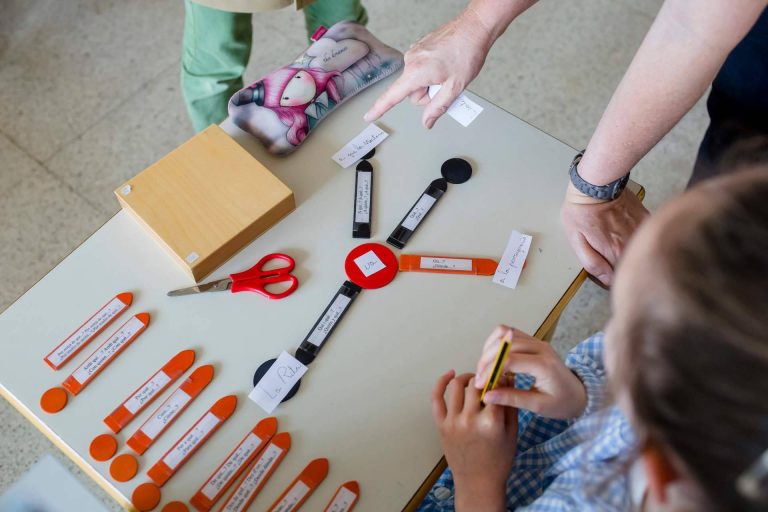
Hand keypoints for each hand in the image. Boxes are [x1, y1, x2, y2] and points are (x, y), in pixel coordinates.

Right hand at [363, 8, 492, 128]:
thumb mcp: (455, 88)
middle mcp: (411, 61)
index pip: (393, 96)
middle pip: (412, 92)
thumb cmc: (467, 53)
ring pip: (418, 80)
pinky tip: (446, 63)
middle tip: (446, 85)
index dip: (380, 108)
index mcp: (416, 72)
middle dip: (428, 94)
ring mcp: (415, 52)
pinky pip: (422, 69)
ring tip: (448, 72)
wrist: (474, 28)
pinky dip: (432, 71)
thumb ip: (438, 108)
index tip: (368, 116)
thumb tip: (427, 122)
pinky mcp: (420, 48)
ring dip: (431, 82)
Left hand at [432, 371, 516, 511]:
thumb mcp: (512, 433)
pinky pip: (436, 398)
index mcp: (491, 422)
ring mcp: (453, 422)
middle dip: (484, 377)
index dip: (500, 378)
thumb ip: (510, 405)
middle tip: (489, 378)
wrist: (478, 483)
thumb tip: (507, 378)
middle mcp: (470, 419)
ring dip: (467, 378)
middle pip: (476, 384)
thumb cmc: (499, 460)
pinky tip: (450, 375)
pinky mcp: (441, 425)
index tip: (502, 374)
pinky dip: (441, 383)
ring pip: (457, 386)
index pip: (495, 388)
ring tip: (474, 379)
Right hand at [474, 326, 586, 418]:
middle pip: (505, 343)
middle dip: (487, 359)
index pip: (509, 360)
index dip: (490, 370)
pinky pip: (510, 334)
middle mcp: (540, 347)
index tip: (480, 384)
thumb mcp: (538, 406)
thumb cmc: (562, 403)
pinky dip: (497, 344)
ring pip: (505, 333)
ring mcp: (537, 341)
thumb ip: (512, 399)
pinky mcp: (533, 341)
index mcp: (544, 364)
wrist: (580, 394)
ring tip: (484, 368)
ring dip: (490, 349)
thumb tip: (486, 396)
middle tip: (479, 377)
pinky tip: (493, 360)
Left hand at [560, 184, 648, 286]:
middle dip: (623, 267)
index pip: (620, 279)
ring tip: (616, 241)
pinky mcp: (646, 219)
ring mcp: (641, 231)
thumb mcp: (576, 240)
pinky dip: (639, 237)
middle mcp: (632, 244)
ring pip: (641, 251)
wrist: (596, 184)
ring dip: (632, 251)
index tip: (605, 273)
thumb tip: (606, 279)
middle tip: (608, 256)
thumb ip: (592, 263)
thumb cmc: (581, 211)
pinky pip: (646, 235)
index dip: (612, 280)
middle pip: (632, 265)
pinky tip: (626, 231)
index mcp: (615, 253)